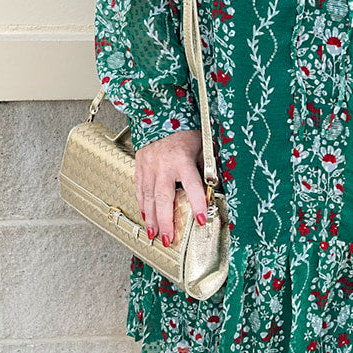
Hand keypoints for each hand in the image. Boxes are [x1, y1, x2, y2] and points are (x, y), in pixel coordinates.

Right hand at [134, 127, 209, 247]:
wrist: (160, 114)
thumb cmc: (185, 131)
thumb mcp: (201, 147)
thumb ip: (205, 168)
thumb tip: (213, 188)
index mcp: (182, 159)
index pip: (191, 186)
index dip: (197, 204)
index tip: (200, 220)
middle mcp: (163, 164)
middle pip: (163, 198)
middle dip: (166, 221)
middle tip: (168, 239)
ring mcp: (148, 165)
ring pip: (148, 196)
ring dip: (151, 218)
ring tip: (154, 234)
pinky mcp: (139, 165)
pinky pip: (139, 188)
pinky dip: (142, 204)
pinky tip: (146, 216)